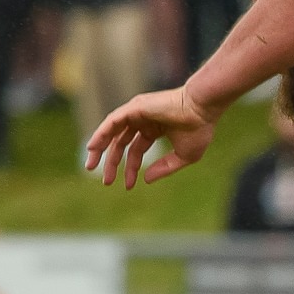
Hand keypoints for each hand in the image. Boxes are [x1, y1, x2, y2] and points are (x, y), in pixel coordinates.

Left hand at [86, 84, 216, 187]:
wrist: (202, 109)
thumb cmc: (198, 129)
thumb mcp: (183, 156)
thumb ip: (164, 168)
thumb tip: (146, 180)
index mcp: (155, 129)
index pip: (137, 150)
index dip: (131, 168)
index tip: (128, 186)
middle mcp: (143, 120)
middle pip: (121, 142)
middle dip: (112, 162)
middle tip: (105, 181)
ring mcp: (137, 112)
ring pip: (112, 132)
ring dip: (99, 148)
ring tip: (90, 166)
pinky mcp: (134, 107)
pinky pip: (112, 122)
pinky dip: (101, 134)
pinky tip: (92, 147)